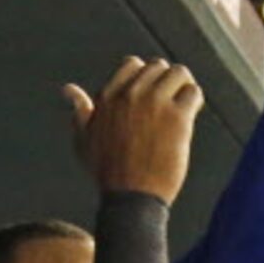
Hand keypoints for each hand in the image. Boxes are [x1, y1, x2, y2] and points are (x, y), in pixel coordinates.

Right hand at [64, 58, 205, 203]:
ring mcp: (154, 104)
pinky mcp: (176, 118)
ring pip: (179, 73)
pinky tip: (190, 115)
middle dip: (166, 82)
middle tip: (171, 103)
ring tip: (184, 105)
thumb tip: (68, 89)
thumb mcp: (84, 140)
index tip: (150, 96)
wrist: (131, 198)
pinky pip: (193, 92)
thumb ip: (79, 111)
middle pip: (158, 67)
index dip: (146, 78)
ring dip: (183, 86)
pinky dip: (195, 101)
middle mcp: (130, 95)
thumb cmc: (107, 173)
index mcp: (108, 97)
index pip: (133, 64)